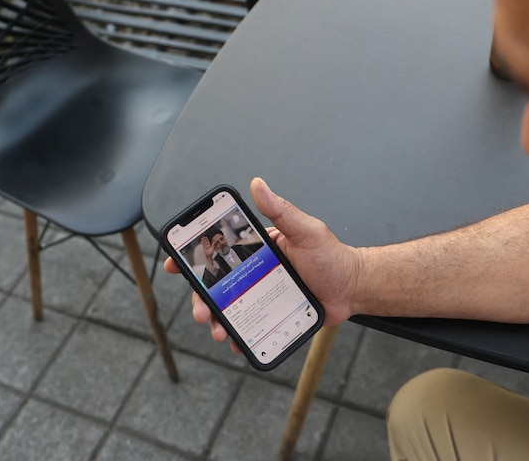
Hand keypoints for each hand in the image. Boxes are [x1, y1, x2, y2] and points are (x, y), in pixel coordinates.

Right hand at [164, 177, 361, 351]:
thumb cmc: (332, 258)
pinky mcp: (273, 315)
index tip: (175, 263)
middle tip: (200, 311)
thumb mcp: (305, 231)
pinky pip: (250, 326)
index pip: (220, 249)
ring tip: (219, 332)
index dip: (194, 255)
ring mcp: (263, 294)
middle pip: (218, 284)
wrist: (353, 289)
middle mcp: (256, 271)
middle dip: (202, 298)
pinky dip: (239, 336)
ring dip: (218, 321)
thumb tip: (258, 185)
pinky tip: (237, 342)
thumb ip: (281, 210)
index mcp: (259, 249)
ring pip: (230, 308)